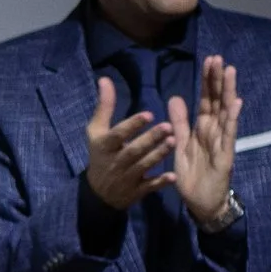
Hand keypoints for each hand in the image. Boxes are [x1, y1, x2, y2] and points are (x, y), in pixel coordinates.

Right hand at [83, 76, 175, 209]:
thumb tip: (105, 79)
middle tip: (168, 126)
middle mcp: (115, 162)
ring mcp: (126, 178)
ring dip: (158, 155)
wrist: (98, 192)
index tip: (149, 114)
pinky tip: (173, 176)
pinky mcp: (136, 191)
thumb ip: (104, 106)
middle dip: (150, 139)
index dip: (132, 125)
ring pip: (143, 166)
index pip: (117, 134)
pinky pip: (149, 187)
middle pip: (133, 150)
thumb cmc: (100, 154)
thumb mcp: (96, 131)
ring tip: (174, 141)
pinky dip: (160, 182)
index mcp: (104, 145)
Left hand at [169, 56, 243, 226]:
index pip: (205, 100)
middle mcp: (214, 131)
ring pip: (225, 112)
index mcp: (201, 128)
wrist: (200, 203)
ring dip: (227, 92)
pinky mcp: (225, 154)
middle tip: (218, 58)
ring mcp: (222, 142)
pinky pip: (229, 134)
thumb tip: (175, 97)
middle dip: (217, 80)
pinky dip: (232, 118)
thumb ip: (179, 122)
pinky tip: (236, 103)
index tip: (208, 60)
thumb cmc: (192, 175)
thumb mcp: (180, 145)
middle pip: (216, 101)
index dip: (206, 81)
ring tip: (230, 72)